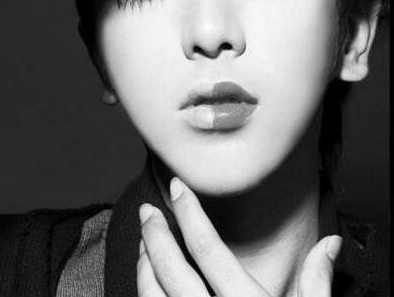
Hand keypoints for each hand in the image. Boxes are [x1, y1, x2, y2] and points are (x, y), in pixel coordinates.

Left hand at [137, 178, 341, 295]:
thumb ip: (316, 283)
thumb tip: (330, 244)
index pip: (208, 249)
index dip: (189, 213)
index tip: (177, 188)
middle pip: (173, 270)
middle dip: (155, 235)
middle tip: (147, 210)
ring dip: (145, 265)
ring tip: (144, 243)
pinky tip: (148, 285)